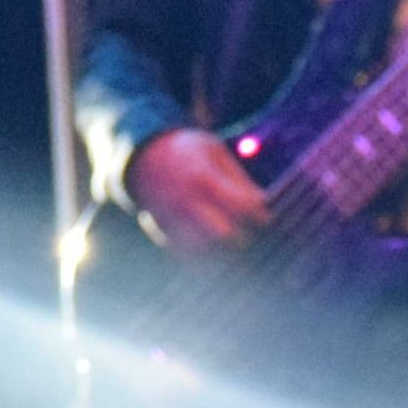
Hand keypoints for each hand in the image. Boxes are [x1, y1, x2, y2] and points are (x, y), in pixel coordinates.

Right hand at [130, 130, 273, 257]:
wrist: (143, 158)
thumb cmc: (187, 152)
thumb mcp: (214, 152)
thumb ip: (238, 179)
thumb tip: (263, 203)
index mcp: (201, 177)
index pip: (241, 206)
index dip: (258, 214)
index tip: (264, 217)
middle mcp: (185, 201)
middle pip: (225, 234)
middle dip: (242, 236)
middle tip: (248, 231)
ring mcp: (172, 219)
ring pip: (207, 250)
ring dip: (223, 249)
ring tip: (230, 239)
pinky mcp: (162, 233)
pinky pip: (188, 255)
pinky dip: (203, 254)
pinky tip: (212, 245)